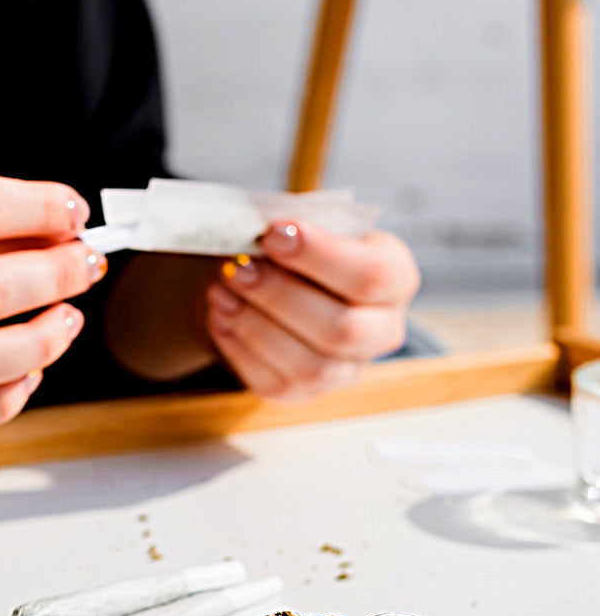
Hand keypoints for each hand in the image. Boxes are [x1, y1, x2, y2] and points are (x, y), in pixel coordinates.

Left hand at [203, 220, 419, 402]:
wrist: (271, 279)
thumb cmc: (292, 246)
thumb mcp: (300, 224)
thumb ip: (289, 227)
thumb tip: (253, 231)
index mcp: (394, 277)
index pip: (372, 275)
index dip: (320, 255)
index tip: (272, 234)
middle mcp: (382, 330)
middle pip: (342, 330)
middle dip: (280, 297)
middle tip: (237, 268)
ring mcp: (345, 369)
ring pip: (310, 366)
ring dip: (255, 327)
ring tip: (221, 292)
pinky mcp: (304, 392)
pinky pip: (274, 383)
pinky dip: (239, 348)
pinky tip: (220, 316)